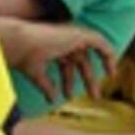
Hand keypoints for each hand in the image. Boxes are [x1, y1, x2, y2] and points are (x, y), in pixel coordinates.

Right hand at [0, 18, 116, 101]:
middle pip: (80, 62)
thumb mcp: (38, 75)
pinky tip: (112, 72)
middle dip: (87, 81)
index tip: (69, 96)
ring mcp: (72, 36)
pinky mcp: (79, 34)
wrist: (22, 44)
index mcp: (53, 48)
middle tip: (93, 98)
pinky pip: (101, 43)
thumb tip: (52, 99)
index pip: (66, 65)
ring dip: (95, 76)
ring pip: (91, 55)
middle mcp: (64, 41)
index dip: (69, 80)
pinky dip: (108, 55)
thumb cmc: (24, 57)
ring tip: (96, 96)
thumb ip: (46, 86)